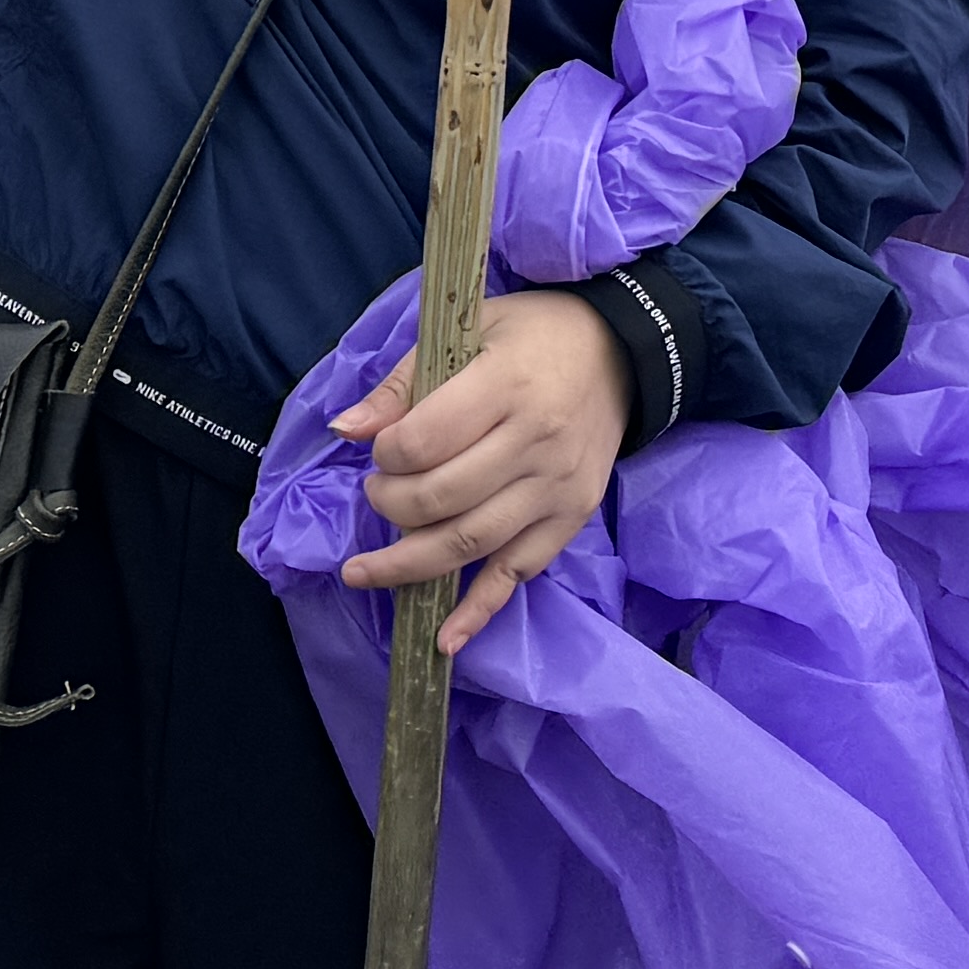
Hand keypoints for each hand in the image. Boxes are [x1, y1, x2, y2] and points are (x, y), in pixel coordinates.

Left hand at [335, 288, 625, 652]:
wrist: (623, 351)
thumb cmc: (536, 334)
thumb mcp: (470, 329)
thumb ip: (405, 382)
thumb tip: (346, 430)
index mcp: (506, 385)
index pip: (424, 442)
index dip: (386, 454)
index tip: (382, 449)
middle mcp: (535, 442)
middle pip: (441, 499)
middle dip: (390, 506)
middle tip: (378, 495)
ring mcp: (556, 487)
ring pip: (471, 543)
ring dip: (409, 566)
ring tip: (365, 571)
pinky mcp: (570, 517)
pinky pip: (519, 572)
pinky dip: (479, 610)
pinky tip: (443, 639)